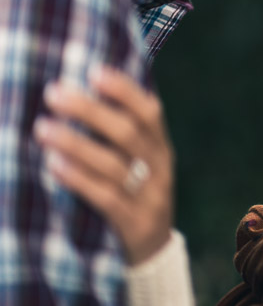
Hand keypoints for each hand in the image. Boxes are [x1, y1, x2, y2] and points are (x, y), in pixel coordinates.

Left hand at [34, 66, 173, 265]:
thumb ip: (119, 133)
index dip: (124, 90)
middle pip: (128, 134)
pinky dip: (78, 179)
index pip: (149, 111)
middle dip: (90, 111)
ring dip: (76, 144)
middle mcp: (161, 167)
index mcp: (161, 146)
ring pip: (114, 165)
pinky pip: (106, 198)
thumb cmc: (134, 192)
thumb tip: (83, 89)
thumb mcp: (139, 162)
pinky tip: (53, 165)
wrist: (153, 249)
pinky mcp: (134, 223)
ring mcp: (150, 196)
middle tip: (54, 94)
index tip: (93, 71)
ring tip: (42, 128)